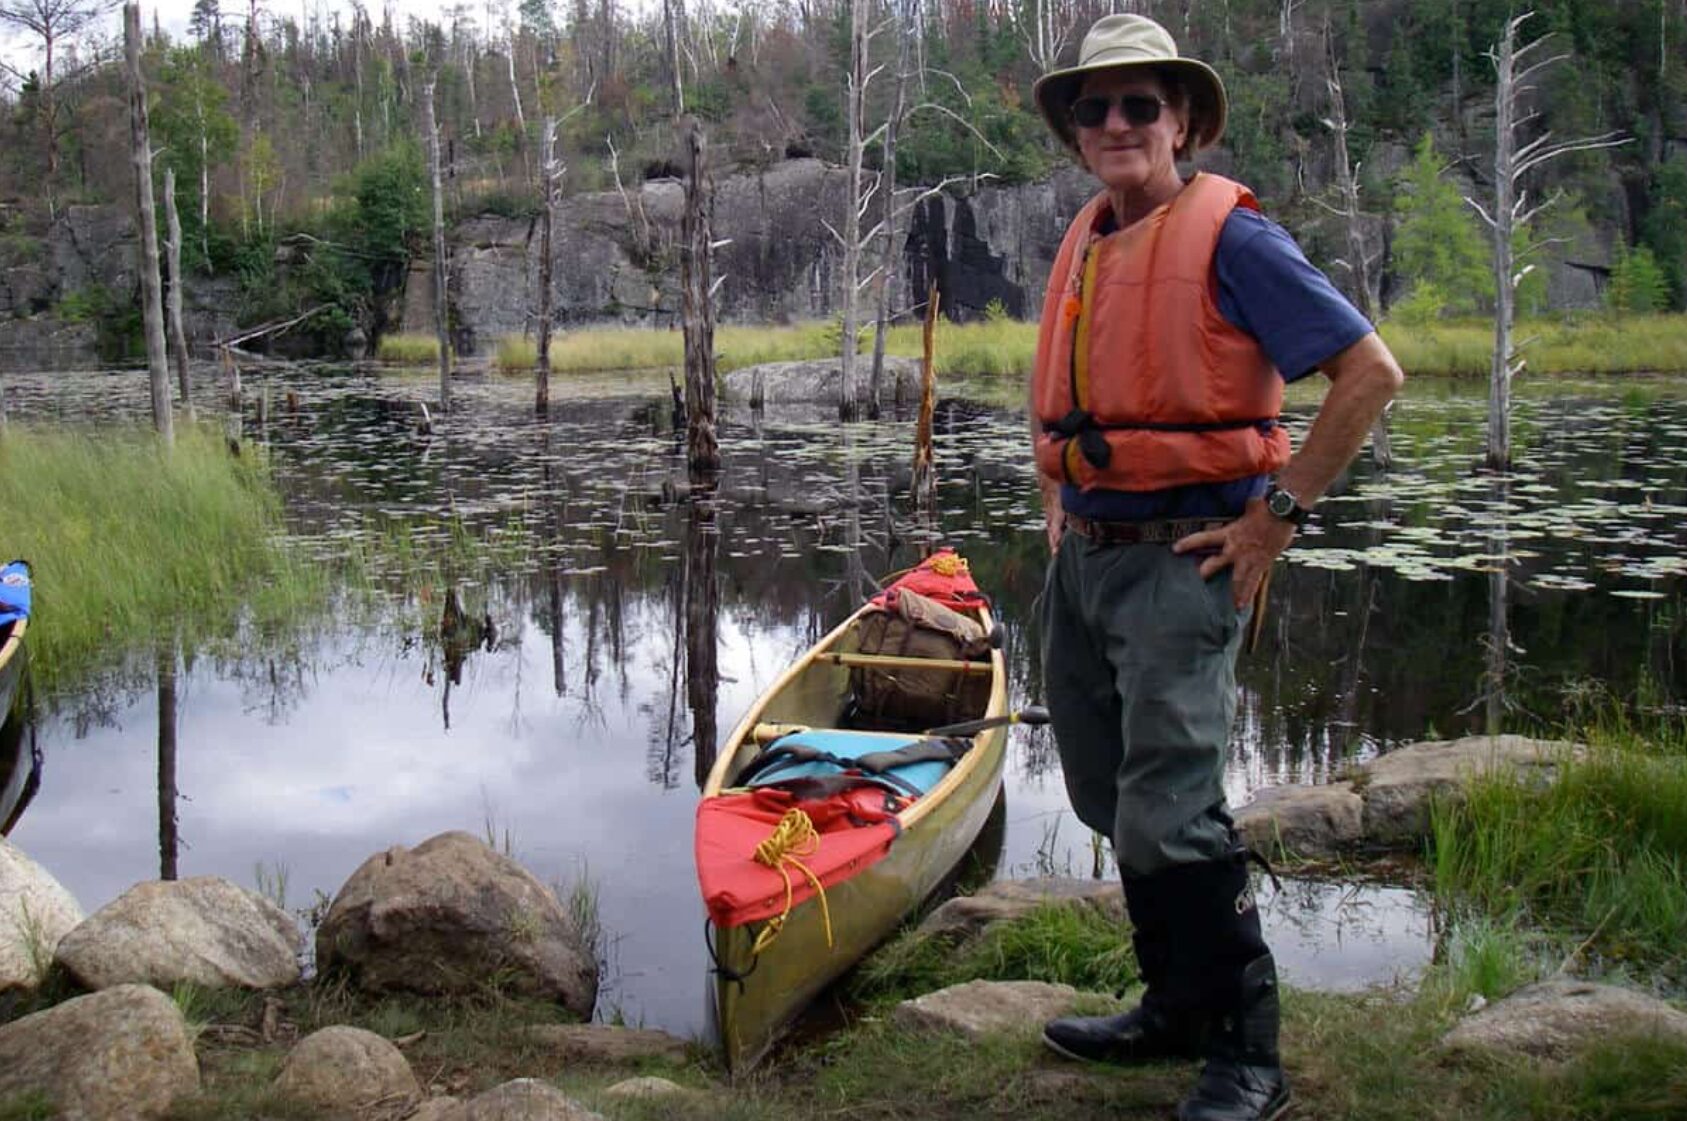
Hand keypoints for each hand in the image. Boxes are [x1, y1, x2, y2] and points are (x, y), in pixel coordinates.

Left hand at [1172, 499, 1295, 608]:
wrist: (1283, 514)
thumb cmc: (1267, 508)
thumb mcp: (1251, 506)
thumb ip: (1247, 508)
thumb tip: (1250, 503)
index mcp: (1229, 533)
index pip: (1203, 539)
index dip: (1188, 543)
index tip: (1175, 549)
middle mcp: (1235, 549)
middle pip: (1213, 564)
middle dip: (1202, 573)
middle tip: (1191, 583)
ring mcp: (1248, 559)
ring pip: (1235, 580)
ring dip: (1230, 593)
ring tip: (1223, 605)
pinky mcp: (1261, 564)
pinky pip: (1253, 582)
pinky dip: (1248, 594)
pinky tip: (1243, 605)